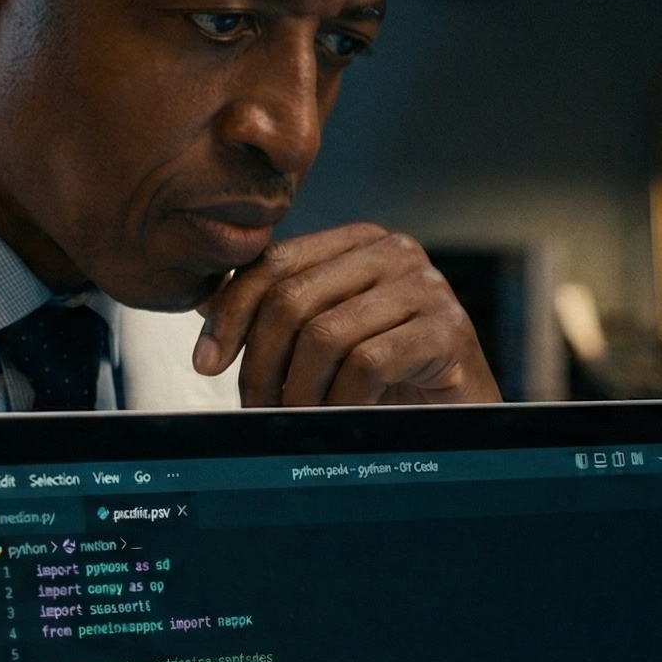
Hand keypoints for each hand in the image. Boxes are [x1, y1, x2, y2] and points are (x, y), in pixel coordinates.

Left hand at [191, 223, 500, 405]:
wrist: (459, 413)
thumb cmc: (389, 377)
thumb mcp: (326, 337)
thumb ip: (275, 312)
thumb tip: (203, 303)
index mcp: (357, 241)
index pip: (274, 263)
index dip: (231, 313)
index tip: (207, 362)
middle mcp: (394, 251)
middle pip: (293, 299)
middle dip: (261, 363)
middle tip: (255, 408)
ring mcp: (426, 286)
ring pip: (325, 335)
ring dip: (298, 391)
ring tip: (295, 420)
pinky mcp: (447, 328)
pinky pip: (367, 364)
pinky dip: (339, 402)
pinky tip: (338, 419)